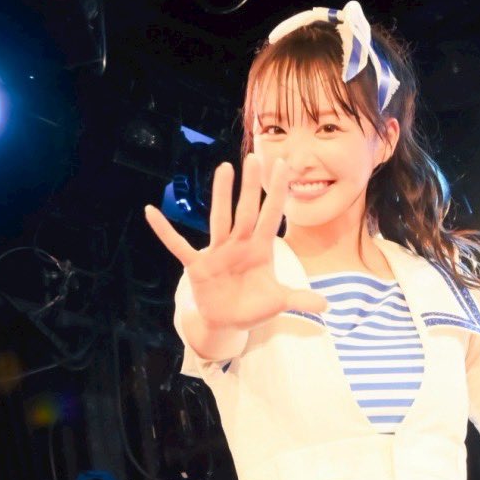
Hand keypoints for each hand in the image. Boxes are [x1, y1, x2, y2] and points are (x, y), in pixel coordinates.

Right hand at [143, 151, 328, 330]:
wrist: (226, 322)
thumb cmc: (252, 306)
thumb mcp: (278, 303)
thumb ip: (300, 300)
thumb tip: (328, 307)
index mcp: (260, 250)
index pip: (271, 216)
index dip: (278, 193)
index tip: (283, 166)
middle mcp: (239, 245)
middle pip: (247, 211)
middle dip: (251, 186)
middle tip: (255, 157)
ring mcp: (217, 253)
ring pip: (220, 219)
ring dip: (221, 195)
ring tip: (223, 168)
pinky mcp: (197, 266)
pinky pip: (178, 246)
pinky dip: (165, 231)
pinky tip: (151, 212)